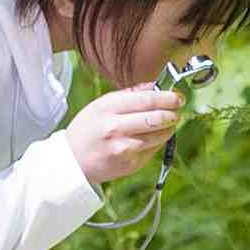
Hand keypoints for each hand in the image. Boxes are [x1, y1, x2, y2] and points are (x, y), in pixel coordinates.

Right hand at [68, 84, 185, 191]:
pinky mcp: (131, 164)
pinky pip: (154, 149)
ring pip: (160, 136)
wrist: (72, 161)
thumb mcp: (101, 104)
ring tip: (168, 123)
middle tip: (177, 109)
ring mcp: (124, 148)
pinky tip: (152, 136)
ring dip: (169, 128)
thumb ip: (130, 94)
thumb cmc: (87, 129)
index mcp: (108, 108)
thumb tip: (156, 86)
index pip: (147, 100)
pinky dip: (158, 141)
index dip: (167, 97)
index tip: (177, 96)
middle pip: (157, 118)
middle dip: (172, 113)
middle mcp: (116, 128)